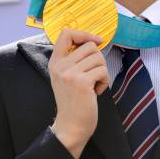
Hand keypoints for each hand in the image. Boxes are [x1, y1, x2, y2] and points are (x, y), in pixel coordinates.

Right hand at [48, 29, 108, 157]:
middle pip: (89, 46)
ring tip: (95, 84)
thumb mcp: (65, 76)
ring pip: (98, 57)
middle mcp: (60, 66)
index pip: (66, 33)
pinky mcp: (82, 82)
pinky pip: (103, 70)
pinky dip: (104, 81)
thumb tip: (94, 41)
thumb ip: (73, 59)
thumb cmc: (73, 101)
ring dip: (102, 71)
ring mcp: (70, 74)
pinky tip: (96, 92)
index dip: (84, 34)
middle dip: (98, 59)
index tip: (95, 41)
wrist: (70, 126)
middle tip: (94, 74)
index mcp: (55, 62)